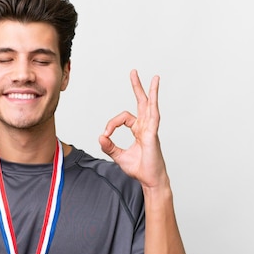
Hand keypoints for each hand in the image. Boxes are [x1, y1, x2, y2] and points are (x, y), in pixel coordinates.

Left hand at [99, 70, 167, 188]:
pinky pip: (153, 117)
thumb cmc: (139, 169)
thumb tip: (100, 137)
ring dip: (151, 91)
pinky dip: (152, 105)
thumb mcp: (119, 156)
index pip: (123, 118)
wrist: (150, 180)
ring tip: (154, 78)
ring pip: (151, 106)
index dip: (111, 124)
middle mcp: (146, 127)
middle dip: (138, 87)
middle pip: (142, 103)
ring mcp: (151, 130)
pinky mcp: (153, 135)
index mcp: (139, 130)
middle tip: (133, 73)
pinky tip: (153, 95)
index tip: (105, 135)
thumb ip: (109, 146)